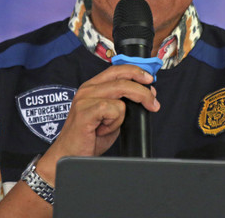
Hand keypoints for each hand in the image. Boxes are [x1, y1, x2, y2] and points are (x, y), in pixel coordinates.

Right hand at [35, 64, 159, 183]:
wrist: (71, 155)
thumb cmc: (90, 137)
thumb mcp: (112, 116)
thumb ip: (125, 103)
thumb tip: (147, 92)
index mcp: (93, 86)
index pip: (117, 69)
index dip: (136, 71)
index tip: (150, 80)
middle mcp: (88, 88)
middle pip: (122, 78)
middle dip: (142, 90)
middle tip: (153, 103)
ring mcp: (85, 98)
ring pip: (120, 92)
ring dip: (123, 114)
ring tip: (110, 126)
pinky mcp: (84, 111)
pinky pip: (112, 109)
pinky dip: (113, 122)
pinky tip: (102, 129)